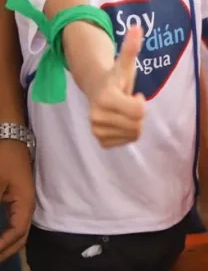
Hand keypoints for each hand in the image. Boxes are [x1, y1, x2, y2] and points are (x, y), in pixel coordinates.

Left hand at [0, 139, 33, 261]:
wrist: (10, 134)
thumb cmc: (3, 157)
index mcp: (26, 202)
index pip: (17, 232)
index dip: (3, 246)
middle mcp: (27, 204)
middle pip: (21, 235)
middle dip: (7, 250)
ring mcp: (23, 200)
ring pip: (18, 229)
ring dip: (7, 243)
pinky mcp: (16, 195)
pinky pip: (13, 220)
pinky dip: (5, 232)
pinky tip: (0, 236)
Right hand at [88, 26, 146, 147]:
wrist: (95, 89)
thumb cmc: (115, 77)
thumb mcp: (125, 63)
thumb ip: (131, 47)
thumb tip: (137, 27)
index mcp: (106, 98)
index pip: (140, 112)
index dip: (141, 103)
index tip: (134, 94)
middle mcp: (97, 117)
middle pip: (137, 125)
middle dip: (138, 114)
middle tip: (128, 103)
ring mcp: (97, 130)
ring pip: (133, 135)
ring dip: (133, 123)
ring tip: (123, 111)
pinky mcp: (100, 141)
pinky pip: (125, 143)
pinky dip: (126, 133)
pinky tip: (119, 121)